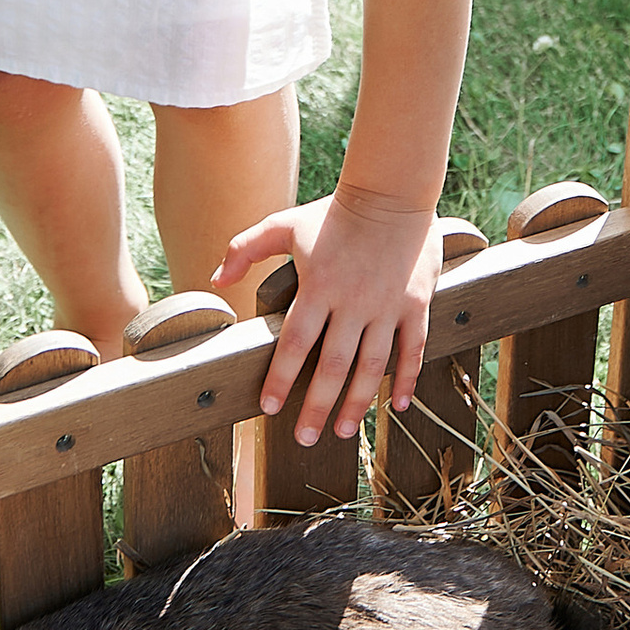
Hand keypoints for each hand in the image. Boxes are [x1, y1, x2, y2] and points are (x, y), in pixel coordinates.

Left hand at [223, 184, 440, 445]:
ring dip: (357, 403)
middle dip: (318, 406)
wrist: (392, 191)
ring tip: (345, 432)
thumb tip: (214, 279)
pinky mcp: (415, 304)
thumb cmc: (333, 212)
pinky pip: (412, 349)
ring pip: (372, 366)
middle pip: (332, 365)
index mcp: (318, 287)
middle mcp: (352, 302)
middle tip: (306, 438)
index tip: (269, 408)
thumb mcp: (284, 224)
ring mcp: (386, 305)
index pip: (295, 343)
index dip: (281, 378)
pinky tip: (396, 405)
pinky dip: (406, 379)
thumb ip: (244, 249)